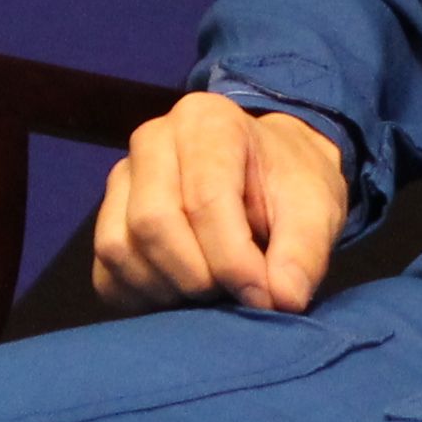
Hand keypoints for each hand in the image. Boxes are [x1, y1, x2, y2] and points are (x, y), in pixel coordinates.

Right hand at [92, 94, 348, 313]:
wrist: (267, 176)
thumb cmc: (289, 185)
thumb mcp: (316, 210)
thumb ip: (304, 252)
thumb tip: (283, 298)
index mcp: (206, 121)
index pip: (204, 199)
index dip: (235, 261)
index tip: (267, 299)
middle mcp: (152, 140)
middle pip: (152, 222)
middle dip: (197, 277)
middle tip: (235, 296)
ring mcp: (122, 178)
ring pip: (119, 247)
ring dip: (167, 289)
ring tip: (212, 295)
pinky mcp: (107, 216)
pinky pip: (106, 270)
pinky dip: (140, 297)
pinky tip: (182, 298)